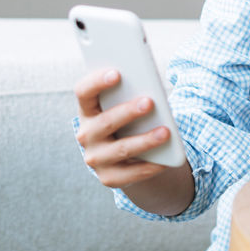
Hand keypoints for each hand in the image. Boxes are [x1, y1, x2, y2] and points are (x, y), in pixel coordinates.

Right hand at [74, 69, 173, 189]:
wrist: (128, 157)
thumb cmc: (131, 121)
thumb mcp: (128, 106)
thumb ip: (133, 96)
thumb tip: (152, 92)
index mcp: (88, 110)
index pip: (84, 92)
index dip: (97, 82)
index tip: (117, 73)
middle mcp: (86, 134)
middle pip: (105, 121)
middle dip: (128, 111)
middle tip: (150, 102)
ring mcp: (95, 158)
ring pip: (121, 149)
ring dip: (145, 140)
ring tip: (166, 132)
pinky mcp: (108, 177)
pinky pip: (130, 173)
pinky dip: (150, 166)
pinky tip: (166, 160)